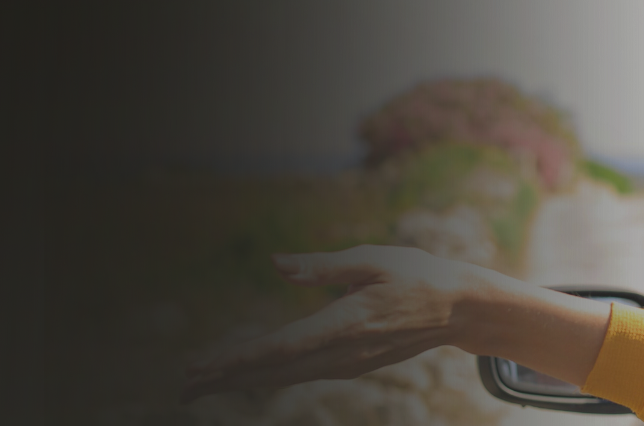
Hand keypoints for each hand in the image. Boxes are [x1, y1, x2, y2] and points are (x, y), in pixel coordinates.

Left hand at [180, 245, 494, 402]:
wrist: (459, 309)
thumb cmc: (419, 274)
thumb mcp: (373, 259)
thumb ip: (323, 267)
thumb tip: (275, 263)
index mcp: (346, 324)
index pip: (282, 347)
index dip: (239, 359)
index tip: (204, 366)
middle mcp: (343, 353)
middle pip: (274, 371)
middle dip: (226, 378)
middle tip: (184, 385)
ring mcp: (346, 364)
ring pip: (283, 376)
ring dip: (240, 380)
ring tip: (199, 385)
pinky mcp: (348, 364)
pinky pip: (298, 373)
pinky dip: (264, 375)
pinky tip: (242, 374)